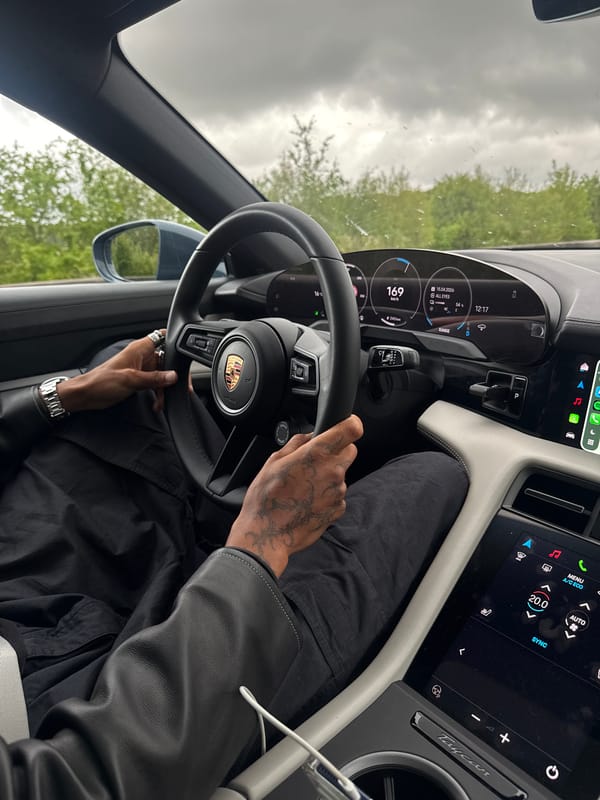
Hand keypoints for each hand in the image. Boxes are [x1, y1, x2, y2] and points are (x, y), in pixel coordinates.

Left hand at [57, 332, 177, 412]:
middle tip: (179, 387)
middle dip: (173, 374)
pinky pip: (155, 384)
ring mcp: (141, 368)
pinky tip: (158, 403)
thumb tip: (173, 376)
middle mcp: (141, 356)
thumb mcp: (131, 380)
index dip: (175, 342)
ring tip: (163, 400)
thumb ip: (154, 378)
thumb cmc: (101, 382)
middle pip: (166, 360)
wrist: (87, 395)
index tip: (185, 355)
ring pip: (162, 374)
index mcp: (139, 349)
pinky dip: (158, 393)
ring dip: (165, 388)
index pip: (162, 337)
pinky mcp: (139, 380)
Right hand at [226, 415, 362, 576]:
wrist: (267, 534)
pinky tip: (308, 500)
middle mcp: (332, 471)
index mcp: (317, 454)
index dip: (350, 424)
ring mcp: (338, 492)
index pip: (351, 429)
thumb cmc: (266, 498)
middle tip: (315, 459)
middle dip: (337, 450)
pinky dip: (327, 494)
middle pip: (350, 450)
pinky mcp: (338, 509)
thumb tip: (308, 436)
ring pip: (342, 474)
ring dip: (329, 475)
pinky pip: (338, 494)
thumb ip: (296, 444)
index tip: (345, 425)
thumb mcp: (273, 462)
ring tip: (304, 486)